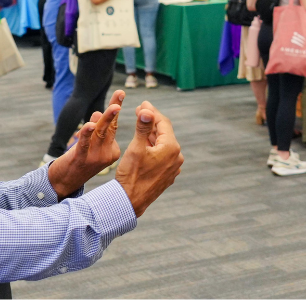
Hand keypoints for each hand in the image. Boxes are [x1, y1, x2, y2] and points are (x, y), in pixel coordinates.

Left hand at [48, 90, 125, 198]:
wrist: (65, 183)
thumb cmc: (79, 161)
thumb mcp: (90, 144)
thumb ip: (95, 129)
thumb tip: (98, 113)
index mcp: (112, 151)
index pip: (112, 127)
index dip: (110, 112)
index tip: (119, 94)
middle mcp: (107, 154)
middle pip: (110, 127)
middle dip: (115, 109)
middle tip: (120, 93)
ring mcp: (95, 158)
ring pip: (100, 133)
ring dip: (107, 118)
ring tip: (114, 106)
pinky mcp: (81, 159)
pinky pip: (84, 144)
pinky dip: (86, 134)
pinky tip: (90, 125)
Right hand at [115, 101, 183, 216]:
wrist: (129, 202)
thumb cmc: (132, 175)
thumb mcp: (136, 148)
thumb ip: (143, 127)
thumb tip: (147, 110)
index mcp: (171, 148)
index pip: (163, 123)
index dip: (152, 111)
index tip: (142, 103)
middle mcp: (176, 157)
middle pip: (164, 133)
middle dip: (152, 122)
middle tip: (140, 111)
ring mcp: (173, 167)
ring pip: (163, 144)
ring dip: (152, 134)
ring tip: (141, 124)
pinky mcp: (167, 175)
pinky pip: (162, 156)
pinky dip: (154, 147)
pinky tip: (145, 143)